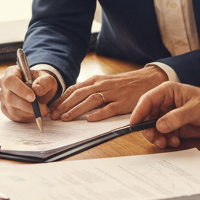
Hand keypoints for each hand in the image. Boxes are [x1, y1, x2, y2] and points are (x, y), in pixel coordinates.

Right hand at [0, 64, 58, 121]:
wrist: (39, 90)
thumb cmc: (41, 82)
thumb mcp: (48, 79)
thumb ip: (44, 82)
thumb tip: (37, 89)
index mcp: (12, 72)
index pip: (10, 80)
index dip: (20, 90)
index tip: (33, 97)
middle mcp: (4, 84)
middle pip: (10, 98)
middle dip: (28, 106)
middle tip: (43, 109)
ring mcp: (3, 97)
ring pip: (12, 109)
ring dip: (29, 113)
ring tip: (42, 111)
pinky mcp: (5, 109)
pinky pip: (14, 116)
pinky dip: (26, 117)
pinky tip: (34, 112)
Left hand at [49, 66, 168, 120]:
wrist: (147, 80)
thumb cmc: (124, 84)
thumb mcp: (105, 82)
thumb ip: (90, 89)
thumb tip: (72, 100)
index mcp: (96, 80)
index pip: (74, 89)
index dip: (62, 99)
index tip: (51, 108)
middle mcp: (102, 85)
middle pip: (79, 94)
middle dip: (64, 105)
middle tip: (54, 115)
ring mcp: (112, 94)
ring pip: (91, 101)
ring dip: (76, 110)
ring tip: (66, 118)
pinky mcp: (123, 103)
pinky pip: (109, 109)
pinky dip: (99, 114)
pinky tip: (90, 119)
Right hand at [129, 83, 199, 148]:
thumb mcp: (195, 109)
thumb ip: (177, 117)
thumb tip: (159, 125)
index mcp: (167, 92)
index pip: (147, 100)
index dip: (138, 112)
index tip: (133, 124)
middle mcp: (165, 103)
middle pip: (147, 116)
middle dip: (148, 129)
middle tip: (155, 139)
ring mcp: (168, 116)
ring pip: (153, 128)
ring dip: (157, 137)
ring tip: (167, 142)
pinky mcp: (173, 126)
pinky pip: (163, 135)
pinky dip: (166, 140)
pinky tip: (175, 141)